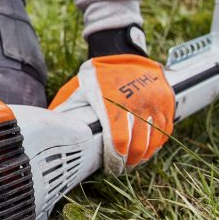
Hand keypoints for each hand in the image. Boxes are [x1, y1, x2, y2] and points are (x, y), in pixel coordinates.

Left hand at [49, 53, 174, 174]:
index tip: (112, 168)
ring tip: (136, 161)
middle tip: (124, 168)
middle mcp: (137, 102)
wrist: (119, 51)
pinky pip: (166, 128)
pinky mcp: (166, 99)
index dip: (116, 159)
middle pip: (139, 144)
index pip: (118, 140)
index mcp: (113, 103)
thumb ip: (67, 111)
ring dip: (146, 154)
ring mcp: (155, 101)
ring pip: (155, 138)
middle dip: (131, 161)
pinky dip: (158, 141)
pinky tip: (149, 148)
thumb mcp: (77, 90)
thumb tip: (52, 132)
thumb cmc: (95, 75)